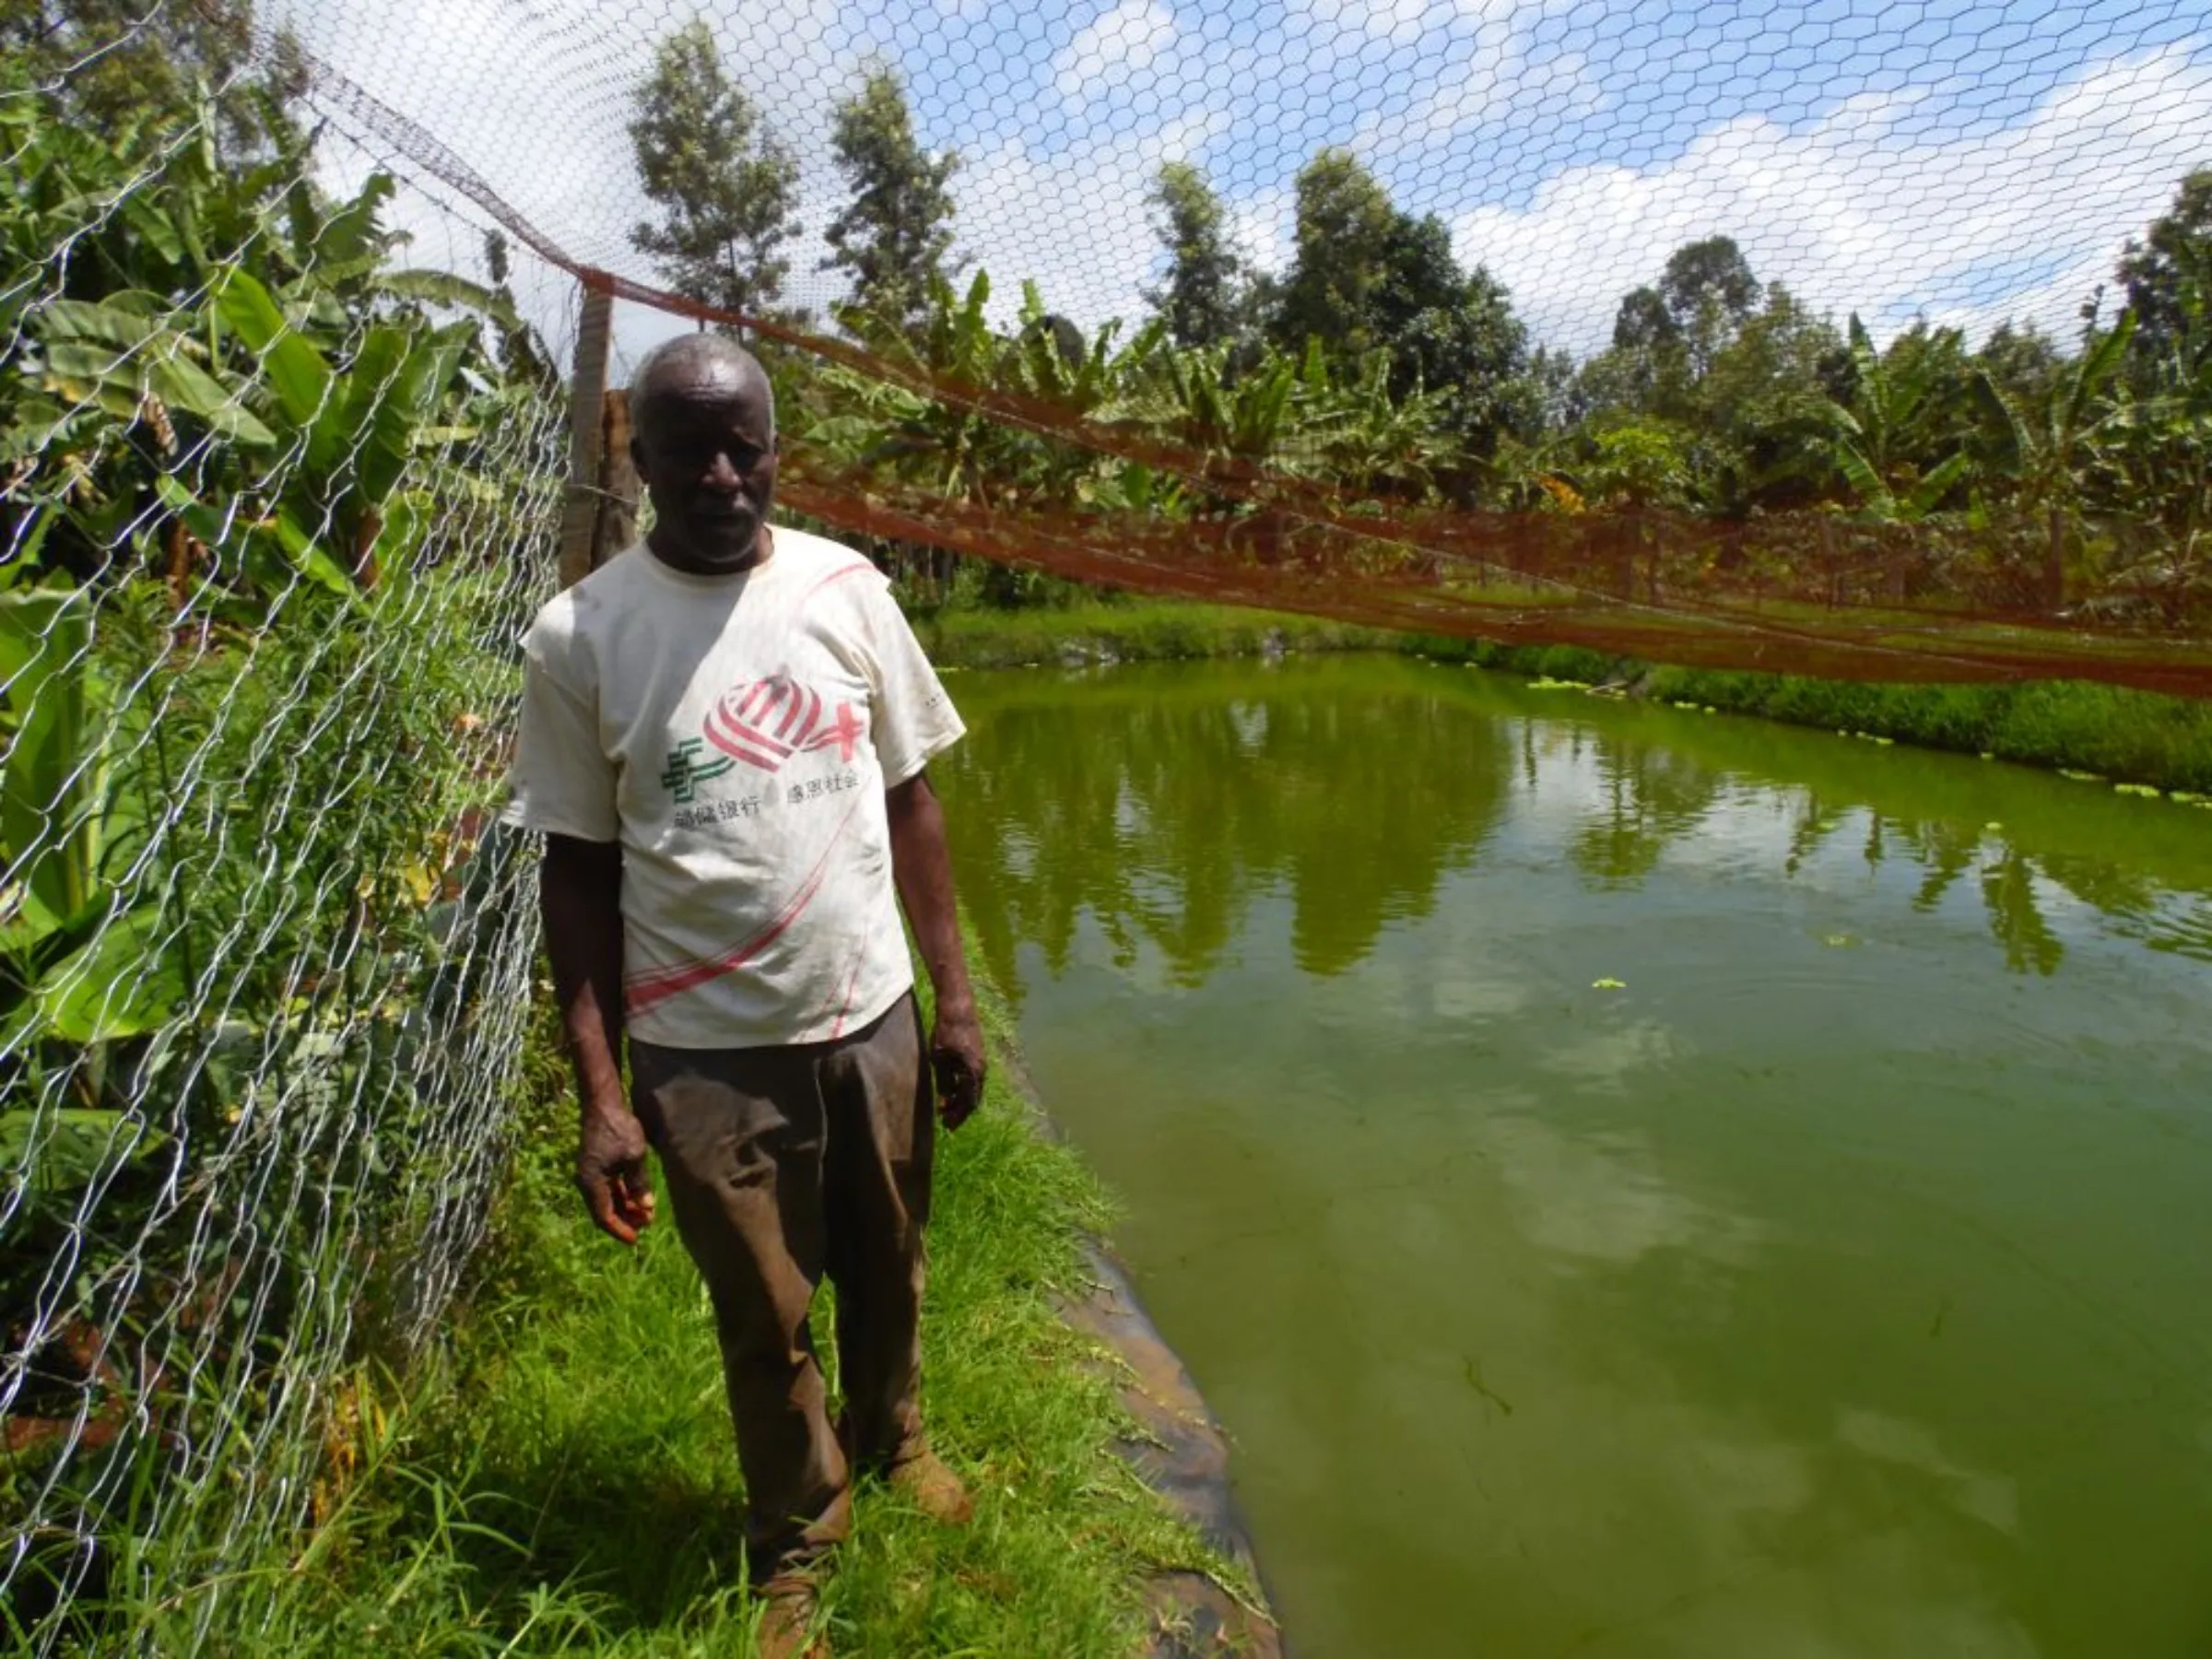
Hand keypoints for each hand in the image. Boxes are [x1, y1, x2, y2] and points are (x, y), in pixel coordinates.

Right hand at [576, 1100, 655, 1243]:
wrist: (603, 1103)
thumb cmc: (619, 1128)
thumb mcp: (634, 1156)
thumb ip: (639, 1183)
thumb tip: (645, 1208)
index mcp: (591, 1182)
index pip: (604, 1216)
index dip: (620, 1230)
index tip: (636, 1239)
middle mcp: (587, 1181)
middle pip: (605, 1210)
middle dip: (625, 1220)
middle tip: (647, 1224)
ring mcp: (591, 1173)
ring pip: (608, 1199)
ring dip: (626, 1207)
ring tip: (647, 1214)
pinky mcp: (598, 1165)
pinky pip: (609, 1187)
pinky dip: (623, 1194)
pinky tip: (638, 1198)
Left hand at [930, 1004, 987, 1129]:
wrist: (958, 1009)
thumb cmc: (946, 1033)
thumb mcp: (939, 1059)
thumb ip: (943, 1081)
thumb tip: (945, 1099)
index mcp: (973, 1073)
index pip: (968, 1102)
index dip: (958, 1115)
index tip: (947, 1124)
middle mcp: (981, 1070)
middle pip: (973, 1098)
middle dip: (959, 1110)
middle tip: (946, 1119)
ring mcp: (981, 1062)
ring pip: (972, 1088)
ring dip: (960, 1098)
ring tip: (946, 1106)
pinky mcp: (977, 1055)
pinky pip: (971, 1078)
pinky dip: (962, 1087)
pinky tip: (950, 1088)